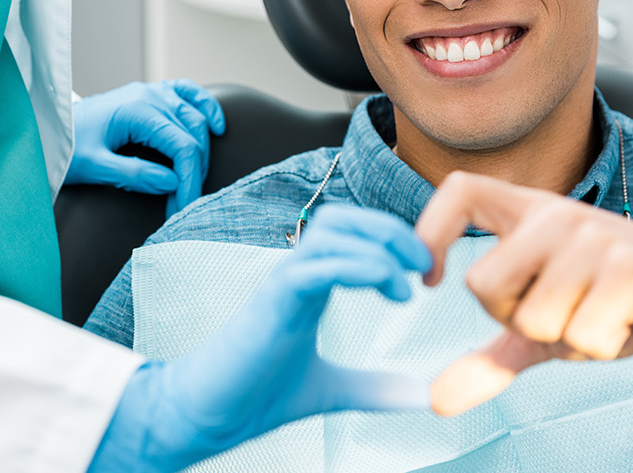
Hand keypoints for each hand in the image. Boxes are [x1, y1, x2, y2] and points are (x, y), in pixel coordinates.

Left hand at [65, 80, 225, 214]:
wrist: (47, 125)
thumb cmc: (66, 145)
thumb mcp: (94, 166)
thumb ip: (134, 174)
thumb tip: (172, 182)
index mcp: (137, 110)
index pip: (182, 146)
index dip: (189, 180)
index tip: (184, 208)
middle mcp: (150, 96)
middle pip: (194, 135)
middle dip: (194, 173)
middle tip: (182, 205)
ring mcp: (152, 92)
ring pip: (195, 118)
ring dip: (200, 152)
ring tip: (191, 182)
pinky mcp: (151, 95)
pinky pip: (188, 94)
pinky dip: (205, 108)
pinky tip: (217, 127)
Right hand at [90, 205, 433, 471]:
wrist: (207, 414)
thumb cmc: (256, 394)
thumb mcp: (334, 390)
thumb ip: (375, 388)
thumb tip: (422, 396)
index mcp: (309, 284)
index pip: (351, 233)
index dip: (392, 240)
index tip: (425, 273)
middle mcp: (295, 274)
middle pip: (343, 218)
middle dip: (391, 230)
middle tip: (425, 265)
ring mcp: (281, 283)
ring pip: (331, 232)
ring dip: (379, 246)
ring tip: (408, 282)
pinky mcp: (272, 302)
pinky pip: (316, 267)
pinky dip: (359, 267)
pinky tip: (389, 288)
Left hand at [415, 172, 632, 415]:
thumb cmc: (618, 304)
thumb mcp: (547, 329)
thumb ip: (492, 357)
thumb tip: (436, 400)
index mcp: (531, 213)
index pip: (461, 191)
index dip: (429, 230)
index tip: (430, 280)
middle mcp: (557, 215)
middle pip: (484, 284)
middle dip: (515, 323)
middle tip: (562, 316)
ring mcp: (595, 238)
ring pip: (533, 319)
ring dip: (566, 340)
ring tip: (601, 318)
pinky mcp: (630, 268)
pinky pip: (580, 335)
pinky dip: (599, 347)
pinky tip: (626, 324)